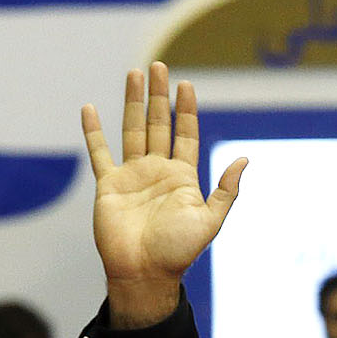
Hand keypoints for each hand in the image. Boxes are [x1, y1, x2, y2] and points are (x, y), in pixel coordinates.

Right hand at [81, 62, 247, 327]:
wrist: (145, 272)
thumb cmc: (179, 250)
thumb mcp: (211, 219)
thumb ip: (227, 190)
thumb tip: (245, 159)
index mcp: (184, 177)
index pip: (185, 134)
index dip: (186, 109)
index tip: (186, 84)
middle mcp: (158, 171)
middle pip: (159, 124)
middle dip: (159, 95)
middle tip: (158, 65)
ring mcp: (133, 175)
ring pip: (132, 130)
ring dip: (133, 102)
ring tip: (134, 74)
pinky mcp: (109, 184)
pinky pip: (100, 152)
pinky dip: (93, 131)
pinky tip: (91, 108)